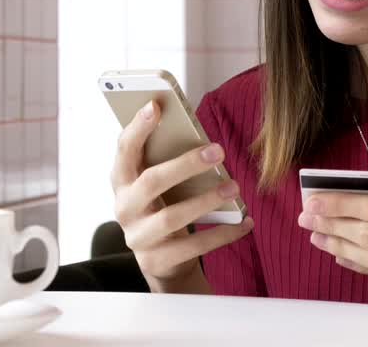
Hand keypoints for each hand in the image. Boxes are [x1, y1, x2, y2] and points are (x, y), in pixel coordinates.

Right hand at [111, 99, 254, 291]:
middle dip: (185, 164)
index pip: (124, 150)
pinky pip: (194, 247)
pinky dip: (223, 233)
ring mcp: (139, 238)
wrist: (163, 261)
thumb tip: (198, 136)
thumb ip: (167, 161)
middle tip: (218, 151)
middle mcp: (125, 209)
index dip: (137, 128)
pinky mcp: (157, 261)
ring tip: (234, 187)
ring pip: (172, 217)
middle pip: (151, 182)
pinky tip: (245, 222)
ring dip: (206, 200)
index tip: (156, 106)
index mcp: (122, 182)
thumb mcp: (160, 185)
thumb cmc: (164, 207)